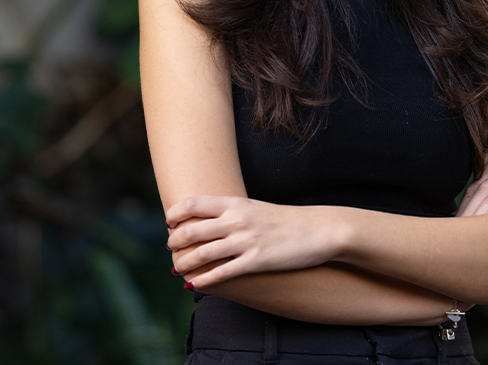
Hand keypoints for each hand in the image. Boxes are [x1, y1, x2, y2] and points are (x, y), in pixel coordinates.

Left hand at [166, 196, 340, 288]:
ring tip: (178, 268)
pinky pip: (222, 273)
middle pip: (192, 229)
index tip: (169, 223)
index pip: (194, 203)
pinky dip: (204, 280)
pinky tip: (195, 284)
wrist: (317, 229)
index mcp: (236, 203)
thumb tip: (208, 222)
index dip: (175, 213)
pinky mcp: (256, 261)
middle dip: (175, 241)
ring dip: (185, 263)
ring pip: (203, 253)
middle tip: (171, 248)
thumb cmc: (285, 220)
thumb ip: (232, 212)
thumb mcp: (255, 208)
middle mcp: (237, 220)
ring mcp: (246, 241)